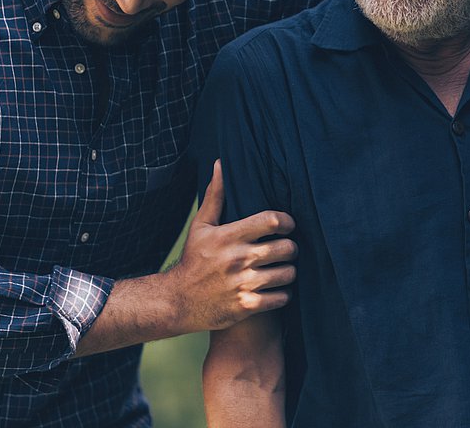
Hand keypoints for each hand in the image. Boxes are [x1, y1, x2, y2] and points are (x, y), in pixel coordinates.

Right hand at [166, 161, 297, 332]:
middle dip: (291, 248)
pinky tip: (275, 289)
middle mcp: (237, 259)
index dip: (286, 221)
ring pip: (288, 274)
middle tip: (287, 249)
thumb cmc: (193, 260)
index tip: (286, 226)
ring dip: (289, 271)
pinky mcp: (246, 306)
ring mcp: (243, 284)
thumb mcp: (201, 227)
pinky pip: (281, 298)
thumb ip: (216, 196)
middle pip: (286, 248)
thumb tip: (221, 164)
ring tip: (282, 269)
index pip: (271, 221)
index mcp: (229, 236)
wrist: (177, 302)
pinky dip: (283, 294)